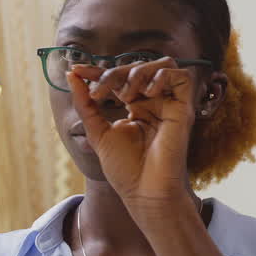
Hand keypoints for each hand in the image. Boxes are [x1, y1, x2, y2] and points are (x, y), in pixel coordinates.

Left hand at [65, 58, 199, 213]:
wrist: (145, 191)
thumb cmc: (124, 169)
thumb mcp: (96, 132)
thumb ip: (85, 104)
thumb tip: (72, 76)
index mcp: (133, 107)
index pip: (117, 78)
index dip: (96, 70)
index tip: (75, 70)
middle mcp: (152, 102)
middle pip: (136, 67)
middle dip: (113, 73)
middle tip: (99, 92)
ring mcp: (168, 104)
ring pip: (161, 64)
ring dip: (139, 72)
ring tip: (125, 95)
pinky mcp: (184, 108)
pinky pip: (182, 75)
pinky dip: (163, 76)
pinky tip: (148, 93)